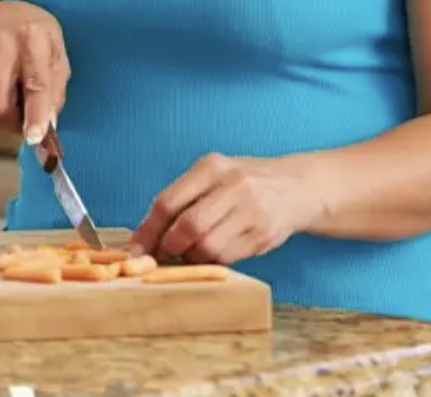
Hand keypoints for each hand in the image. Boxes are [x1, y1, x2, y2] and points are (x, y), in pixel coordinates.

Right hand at [0, 0, 67, 142]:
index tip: (35, 136)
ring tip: (17, 90)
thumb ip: (56, 89)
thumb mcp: (56, 52)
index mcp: (31, 35)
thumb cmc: (33, 37)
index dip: (36, 113)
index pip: (35, 82)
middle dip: (14, 124)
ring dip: (8, 113)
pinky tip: (1, 84)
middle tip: (30, 126)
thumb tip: (49, 125)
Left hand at [129, 153, 321, 264]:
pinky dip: (210, 262)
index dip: (148, 230)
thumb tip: (145, 236)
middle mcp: (233, 186)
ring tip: (186, 255)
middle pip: (187, 227)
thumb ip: (182, 198)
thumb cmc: (243, 183)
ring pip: (207, 247)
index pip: (168, 202)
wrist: (295, 187)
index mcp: (211, 167)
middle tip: (160, 256)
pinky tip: (207, 256)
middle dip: (167, 248)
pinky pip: (226, 258)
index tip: (136, 249)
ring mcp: (251, 211)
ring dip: (189, 258)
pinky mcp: (263, 235)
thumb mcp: (213, 175)